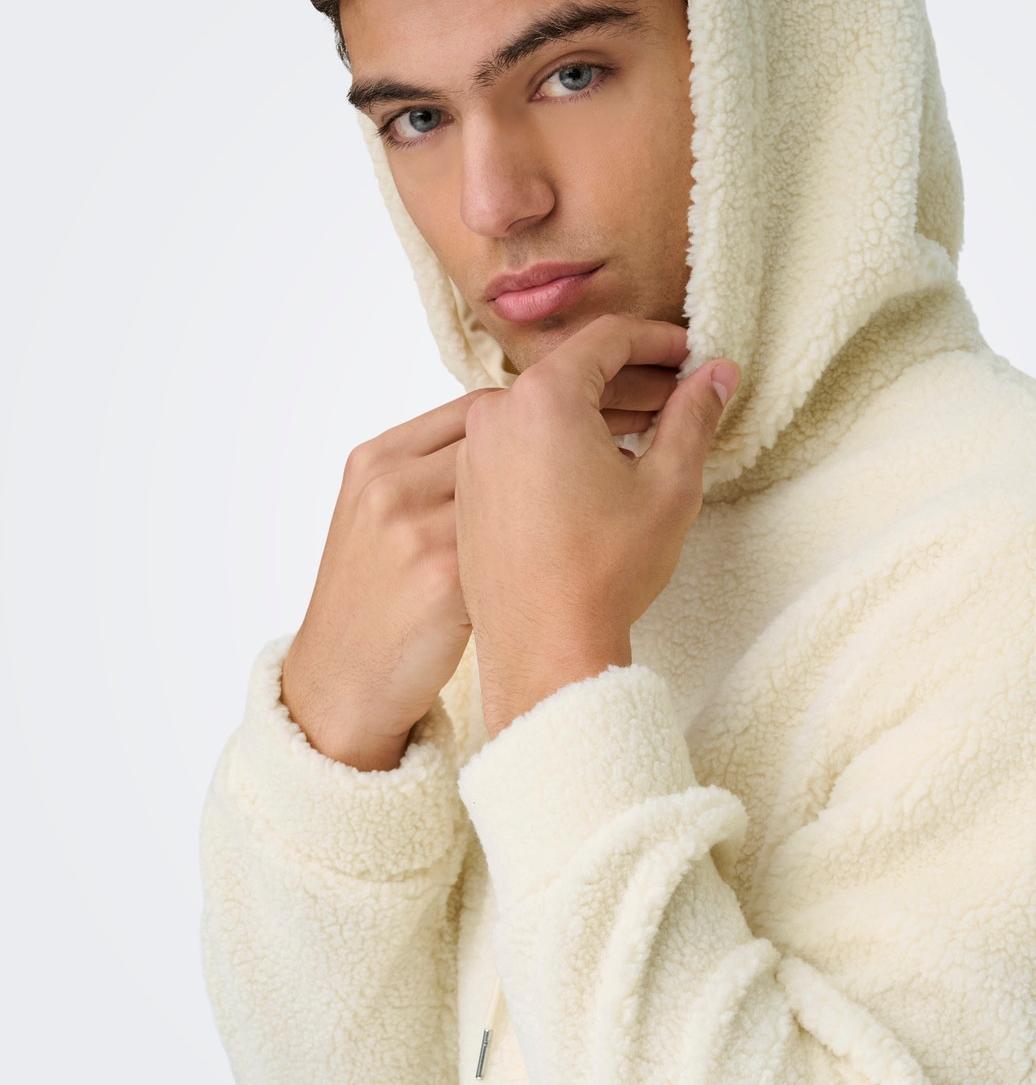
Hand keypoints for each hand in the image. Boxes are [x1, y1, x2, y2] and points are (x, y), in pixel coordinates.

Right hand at [281, 375, 677, 770]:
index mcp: (378, 459)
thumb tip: (513, 440)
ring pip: (525, 478)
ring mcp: (416, 530)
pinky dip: (573, 527)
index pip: (479, 405)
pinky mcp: (444, 581)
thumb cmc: (372, 604)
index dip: (551, 402)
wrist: (340, 684)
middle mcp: (393, 484)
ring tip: (641, 467)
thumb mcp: (380, 522)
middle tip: (646, 415)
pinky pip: (526, 539)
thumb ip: (434, 474)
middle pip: (506, 429)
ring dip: (591, 466)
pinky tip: (609, 530)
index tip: (606, 400)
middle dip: (584, 417)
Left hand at [454, 316, 739, 737]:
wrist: (544, 649)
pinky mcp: (468, 491)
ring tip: (648, 434)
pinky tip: (599, 470)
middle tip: (680, 394)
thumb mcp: (669, 485)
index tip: (690, 353)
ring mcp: (474, 454)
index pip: (607, 338)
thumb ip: (693, 416)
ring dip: (595, 411)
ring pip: (542, 409)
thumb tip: (716, 375)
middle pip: (572, 370)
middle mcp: (497, 415)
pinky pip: (517, 444)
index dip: (658, 340)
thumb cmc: (604, 572)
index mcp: (543, 398)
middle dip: (631, 377)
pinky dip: (559, 442)